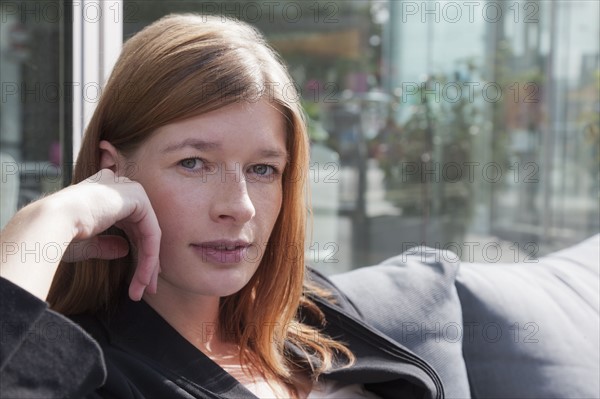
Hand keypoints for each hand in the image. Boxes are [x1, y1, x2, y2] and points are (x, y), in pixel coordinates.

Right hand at [1, 169, 160, 300]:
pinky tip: (144, 277)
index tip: (139, 280)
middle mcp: (119, 187)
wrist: (52, 222)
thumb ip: (106, 244)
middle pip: (142, 231)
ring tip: (143, 290)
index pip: (129, 225)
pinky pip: (151, 232)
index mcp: (105, 193)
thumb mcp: (87, 243)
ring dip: (148, 265)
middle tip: (146, 289)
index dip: (137, 252)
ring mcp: (130, 190)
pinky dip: (149, 257)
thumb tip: (124, 249)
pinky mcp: (138, 197)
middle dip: (147, 263)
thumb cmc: (61, 233)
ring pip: (149, 234)